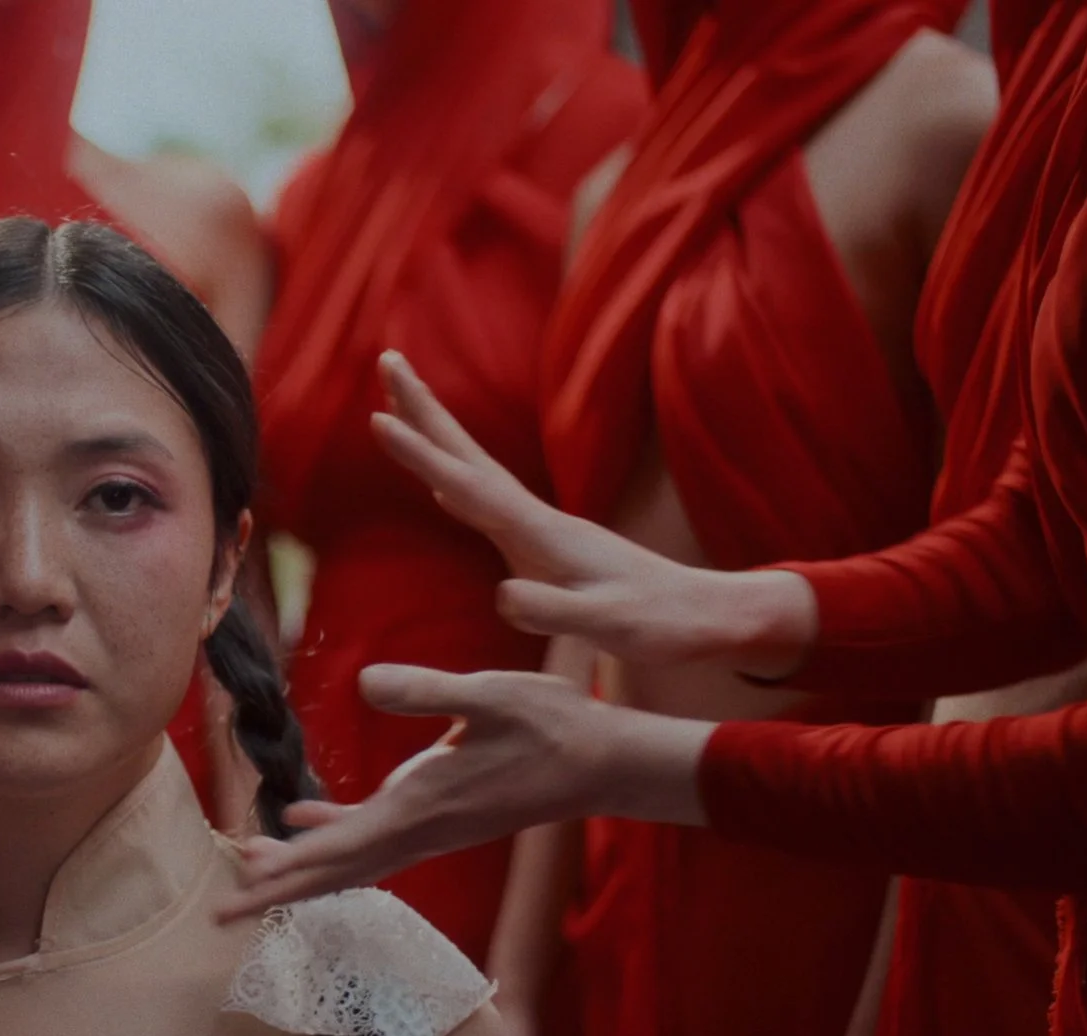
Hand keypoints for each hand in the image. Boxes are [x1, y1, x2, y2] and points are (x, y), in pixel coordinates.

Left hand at [218, 664, 713, 917]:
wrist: (601, 762)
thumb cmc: (551, 725)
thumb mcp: (488, 695)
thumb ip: (426, 689)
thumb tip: (365, 680)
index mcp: (419, 807)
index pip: (335, 854)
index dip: (281, 877)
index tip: (236, 900)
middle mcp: (418, 829)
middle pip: (333, 872)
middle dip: (278, 890)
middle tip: (222, 912)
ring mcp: (429, 828)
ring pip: (351, 859)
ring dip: (300, 866)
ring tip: (249, 861)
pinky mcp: (439, 816)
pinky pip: (373, 836)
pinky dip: (334, 835)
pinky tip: (303, 819)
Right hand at [369, 352, 815, 674]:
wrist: (708, 617)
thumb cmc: (659, 626)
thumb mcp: (609, 626)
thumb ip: (556, 610)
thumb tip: (502, 596)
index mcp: (542, 536)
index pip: (469, 487)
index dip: (423, 456)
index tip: (378, 419)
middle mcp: (538, 520)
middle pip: (468, 455)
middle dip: (425, 409)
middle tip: (387, 358)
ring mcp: (542, 530)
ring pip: (475, 472)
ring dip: (435, 437)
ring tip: (397, 408)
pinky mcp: (546, 547)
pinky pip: (484, 504)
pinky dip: (454, 483)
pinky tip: (440, 489)